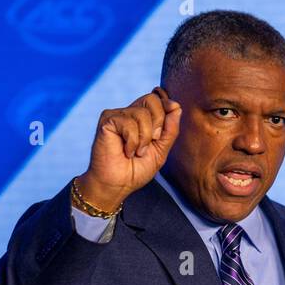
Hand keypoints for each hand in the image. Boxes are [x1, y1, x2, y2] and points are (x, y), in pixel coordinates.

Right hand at [76, 86, 182, 212]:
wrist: (118, 185)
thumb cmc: (136, 170)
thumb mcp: (161, 150)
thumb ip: (170, 130)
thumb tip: (177, 106)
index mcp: (142, 118)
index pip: (158, 100)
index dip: (166, 108)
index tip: (163, 130)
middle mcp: (129, 113)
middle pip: (152, 99)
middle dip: (158, 123)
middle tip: (152, 142)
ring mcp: (117, 115)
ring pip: (142, 114)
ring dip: (144, 139)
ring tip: (136, 152)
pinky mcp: (107, 120)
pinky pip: (129, 123)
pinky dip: (132, 142)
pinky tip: (126, 152)